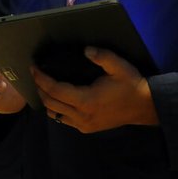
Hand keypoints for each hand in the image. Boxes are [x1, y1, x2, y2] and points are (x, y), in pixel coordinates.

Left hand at [33, 46, 158, 132]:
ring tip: (43, 84)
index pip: (54, 90)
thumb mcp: (119, 66)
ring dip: (45, 99)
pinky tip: (56, 98)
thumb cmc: (130, 85)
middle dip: (39, 87)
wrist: (144, 107)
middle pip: (50, 102)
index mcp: (86, 101)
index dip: (41, 78)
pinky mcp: (86, 128)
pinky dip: (56, 108)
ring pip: (54, 113)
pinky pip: (63, 120)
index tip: (33, 67)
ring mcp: (83, 124)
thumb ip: (102, 56)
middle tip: (35, 73)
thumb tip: (85, 50)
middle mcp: (81, 116)